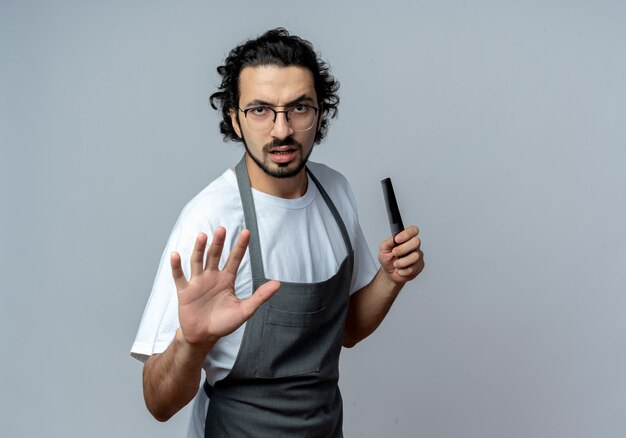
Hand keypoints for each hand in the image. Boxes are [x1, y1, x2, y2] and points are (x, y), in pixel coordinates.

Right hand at [170, 227, 279, 347]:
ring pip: (198, 261)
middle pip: (215, 255)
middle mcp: (212, 276)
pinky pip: (180, 277)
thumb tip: (278, 283)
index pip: (235, 259)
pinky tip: (176, 255)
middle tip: (222, 229)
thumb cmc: (224, 323)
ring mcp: (197, 282)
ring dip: (199, 249)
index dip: (240, 246)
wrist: (204, 337)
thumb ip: (260, 296)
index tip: (247, 232)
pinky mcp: (185, 291)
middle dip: (218, 243)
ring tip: (203, 236)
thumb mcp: (245, 310)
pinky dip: (177, 266)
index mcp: (227, 279)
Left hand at [378, 225, 423, 284]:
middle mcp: (413, 246)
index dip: (407, 233)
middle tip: (394, 253)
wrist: (389, 272)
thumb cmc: (387, 258)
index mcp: (406, 238)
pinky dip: (403, 271)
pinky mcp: (419, 266)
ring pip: (415, 256)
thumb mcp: (383, 248)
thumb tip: (394, 237)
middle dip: (403, 249)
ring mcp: (418, 256)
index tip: (397, 239)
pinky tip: (400, 270)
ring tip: (396, 264)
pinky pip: (413, 268)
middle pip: (416, 242)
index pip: (413, 230)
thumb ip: (389, 242)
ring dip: (401, 262)